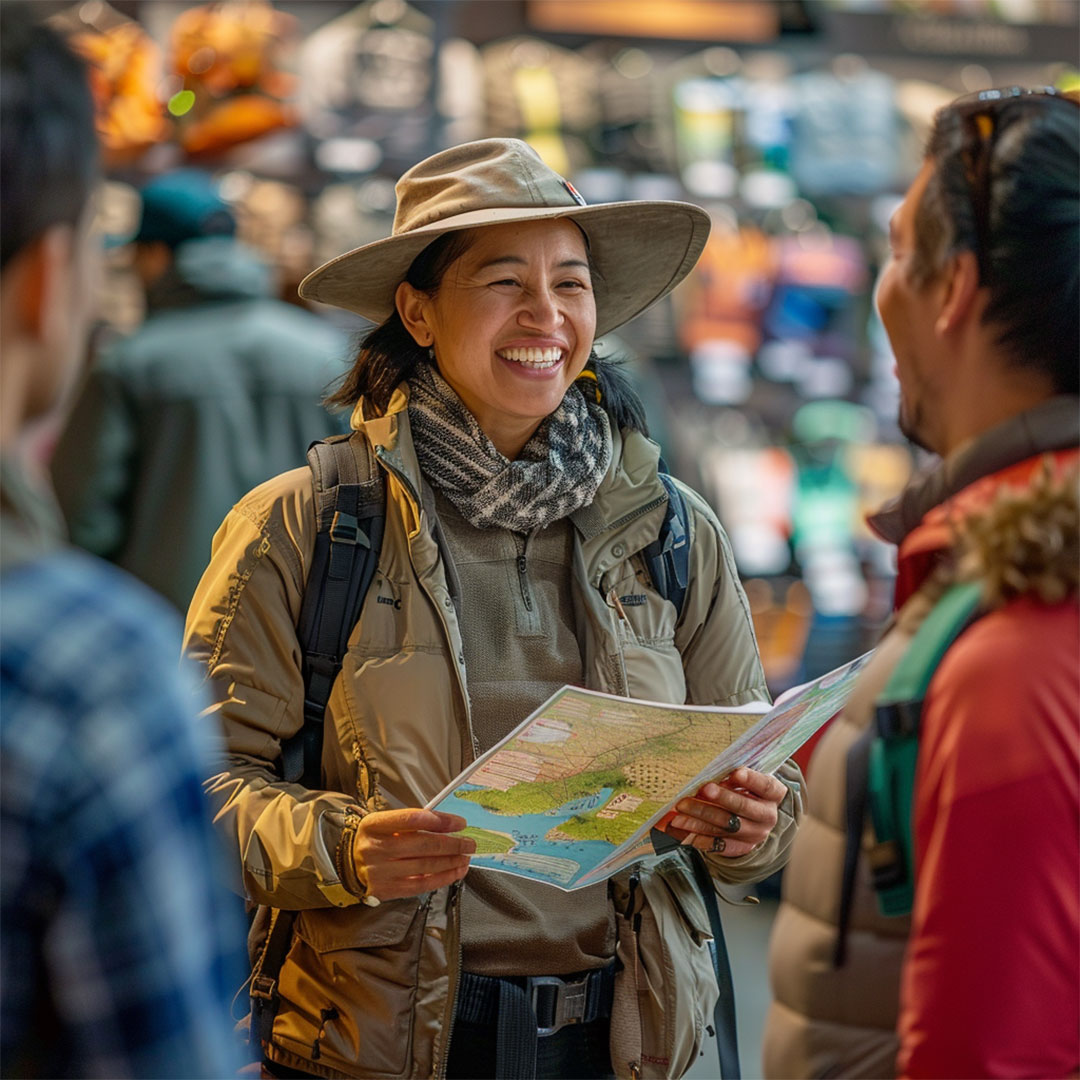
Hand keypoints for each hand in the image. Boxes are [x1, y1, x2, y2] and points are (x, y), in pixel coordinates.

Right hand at [351, 808, 474, 900]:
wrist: (347, 865)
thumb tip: (447, 825)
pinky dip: (442, 878)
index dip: (439, 820)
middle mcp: (375, 848)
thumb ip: (411, 823)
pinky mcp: (386, 890)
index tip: (459, 823)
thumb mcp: (384, 824)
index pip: (411, 819)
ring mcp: (380, 872)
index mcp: (374, 825)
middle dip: (452, 844)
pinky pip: (420, 885)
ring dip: (451, 862)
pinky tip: (455, 872)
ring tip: (465, 857)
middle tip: (469, 843)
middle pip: (422, 845)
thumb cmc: (374, 840)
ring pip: (424, 867)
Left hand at [656, 767, 786, 857]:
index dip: (752, 780)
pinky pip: (720, 845)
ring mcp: (755, 834)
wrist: (754, 817)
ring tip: (680, 812)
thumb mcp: (747, 778)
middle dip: (721, 798)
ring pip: (727, 826)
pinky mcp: (741, 848)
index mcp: (774, 794)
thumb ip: (733, 776)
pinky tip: (685, 831)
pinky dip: (701, 838)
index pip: (766, 786)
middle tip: (703, 790)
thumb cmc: (745, 788)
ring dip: (701, 819)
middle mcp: (767, 816)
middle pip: (743, 808)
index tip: (736, 772)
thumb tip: (711, 773)